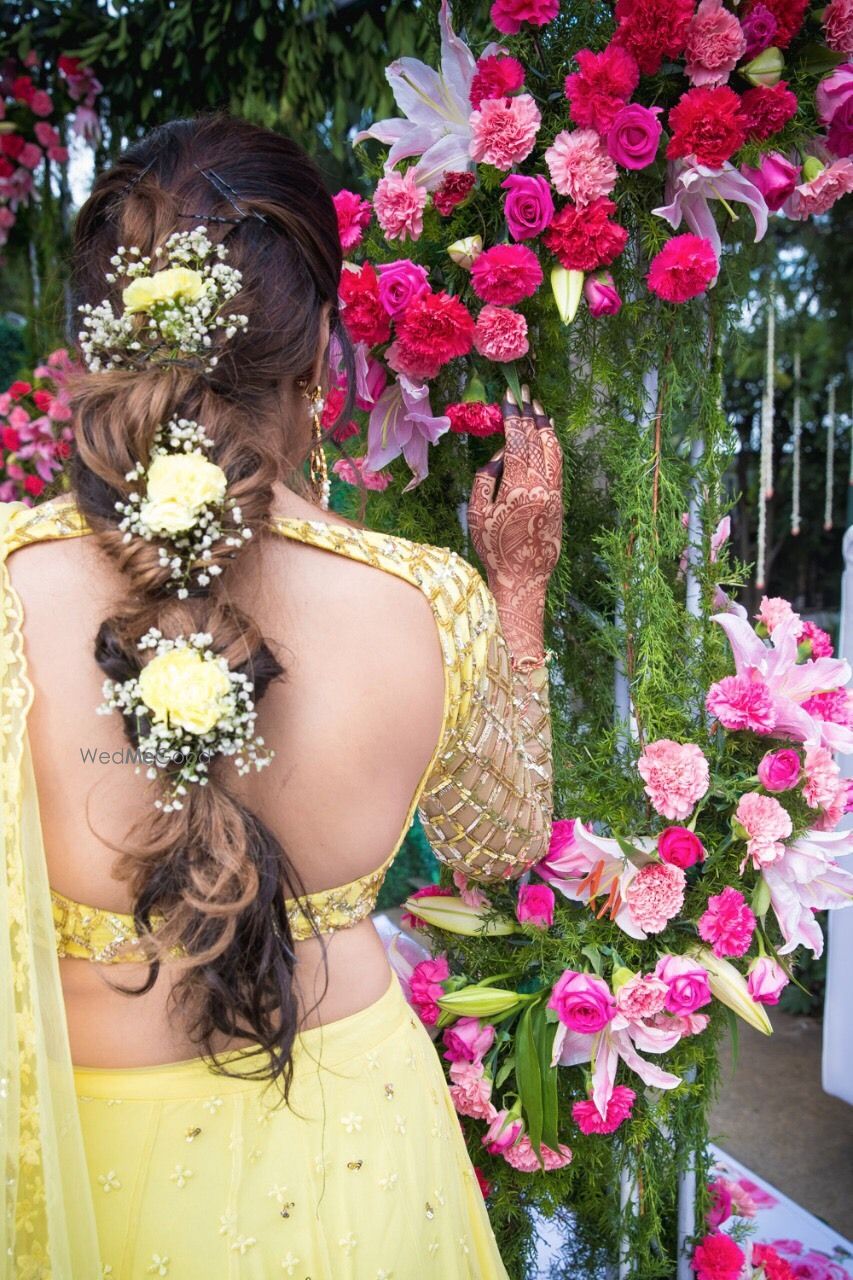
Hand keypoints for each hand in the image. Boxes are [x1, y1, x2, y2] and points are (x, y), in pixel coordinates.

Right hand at [468, 385, 562, 656]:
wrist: (522, 578)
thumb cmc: (494, 549)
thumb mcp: (477, 514)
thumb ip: (484, 479)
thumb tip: (498, 455)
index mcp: (517, 487)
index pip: (516, 441)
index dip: (513, 416)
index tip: (510, 397)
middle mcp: (540, 486)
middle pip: (536, 441)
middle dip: (529, 414)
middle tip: (524, 392)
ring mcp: (554, 493)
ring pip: (553, 450)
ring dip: (545, 426)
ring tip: (539, 407)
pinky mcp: (560, 501)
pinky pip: (558, 465)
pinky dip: (554, 446)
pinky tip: (549, 436)